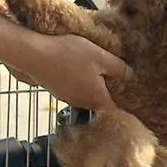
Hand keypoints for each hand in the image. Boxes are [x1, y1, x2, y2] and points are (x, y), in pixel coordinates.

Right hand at [0, 11, 131, 110]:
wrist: (34, 56)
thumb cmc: (68, 55)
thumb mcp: (101, 56)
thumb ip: (119, 68)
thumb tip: (131, 76)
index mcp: (97, 98)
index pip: (116, 111)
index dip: (125, 107)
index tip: (132, 101)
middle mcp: (82, 103)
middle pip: (101, 104)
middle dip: (109, 95)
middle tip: (117, 80)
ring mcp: (67, 98)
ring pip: (86, 96)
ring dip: (93, 88)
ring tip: (97, 72)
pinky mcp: (56, 91)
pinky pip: (74, 90)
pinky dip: (79, 83)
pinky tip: (77, 68)